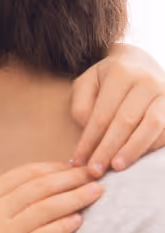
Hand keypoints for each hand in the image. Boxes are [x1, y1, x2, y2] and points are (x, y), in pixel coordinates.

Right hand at [0, 162, 101, 232]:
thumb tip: (22, 179)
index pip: (23, 174)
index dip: (51, 168)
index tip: (71, 166)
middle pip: (39, 188)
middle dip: (70, 178)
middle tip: (93, 173)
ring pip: (46, 209)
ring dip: (74, 198)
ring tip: (95, 192)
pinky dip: (63, 226)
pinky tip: (78, 220)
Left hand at [71, 42, 164, 174]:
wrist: (139, 62)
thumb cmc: (107, 79)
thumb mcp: (86, 84)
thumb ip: (82, 106)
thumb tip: (89, 134)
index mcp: (121, 73)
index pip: (102, 115)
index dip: (89, 141)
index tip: (78, 160)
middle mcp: (147, 81)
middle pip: (126, 122)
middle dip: (109, 149)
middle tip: (95, 170)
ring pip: (152, 126)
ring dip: (133, 150)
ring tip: (117, 167)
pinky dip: (152, 146)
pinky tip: (137, 159)